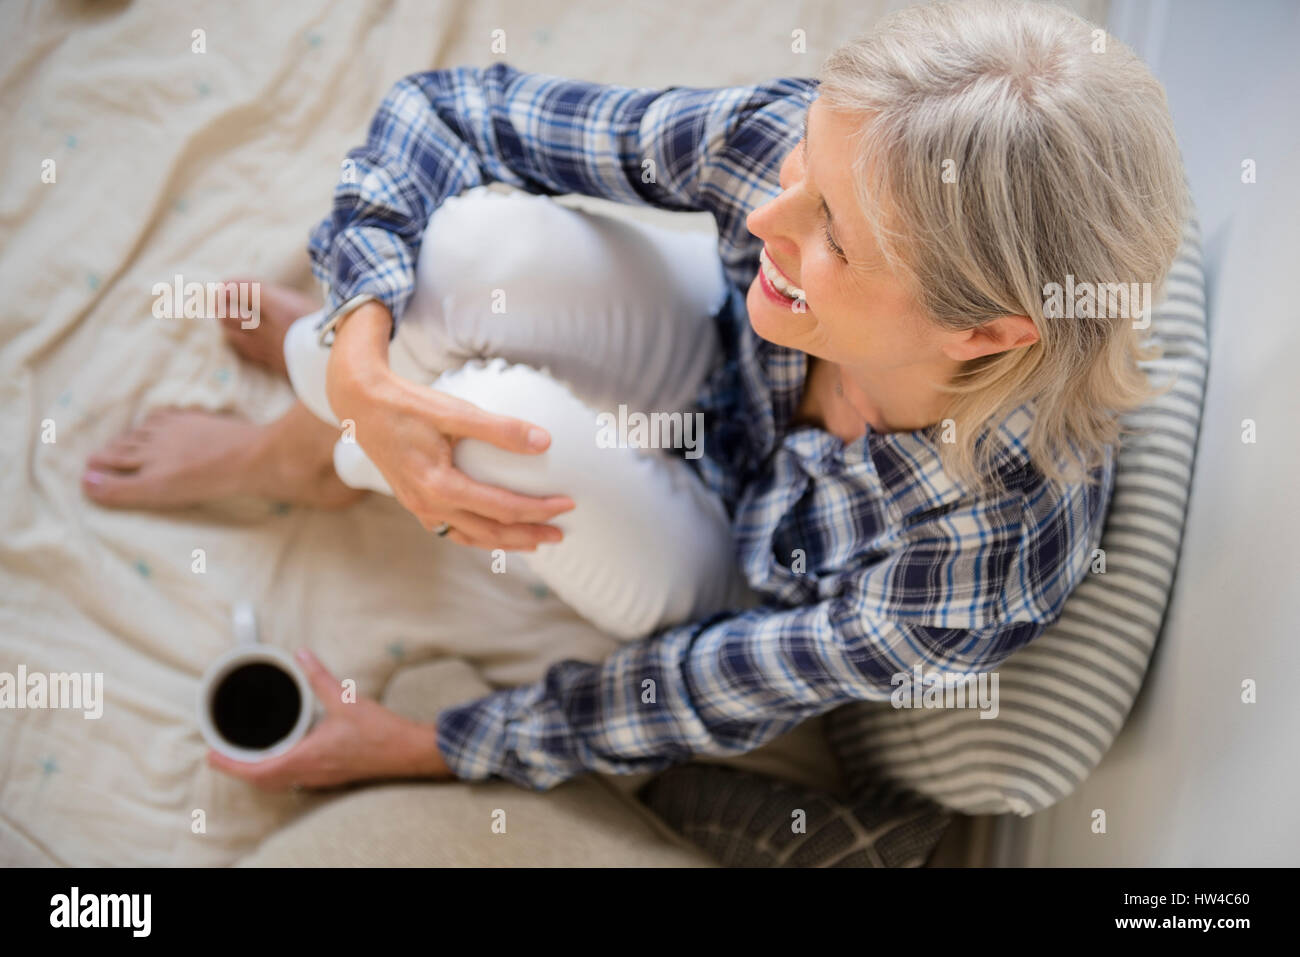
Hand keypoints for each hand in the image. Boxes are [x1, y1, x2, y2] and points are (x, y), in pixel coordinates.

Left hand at [207, 648, 454, 790]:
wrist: (406, 752)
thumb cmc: (379, 731)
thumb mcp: (346, 699)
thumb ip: (320, 677)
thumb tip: (302, 656)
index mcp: (307, 757)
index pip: (257, 770)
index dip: (230, 765)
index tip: (212, 755)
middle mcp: (309, 773)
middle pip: (262, 782)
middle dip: (238, 770)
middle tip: (221, 755)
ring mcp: (320, 779)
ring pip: (278, 783)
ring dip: (258, 773)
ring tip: (245, 756)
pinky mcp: (330, 778)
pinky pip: (293, 781)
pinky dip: (277, 773)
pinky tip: (281, 757)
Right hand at [325, 302, 574, 550]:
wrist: (360, 403)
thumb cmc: (408, 404)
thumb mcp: (455, 411)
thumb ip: (500, 429)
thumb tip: (545, 442)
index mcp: (439, 486)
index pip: (503, 508)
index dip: (539, 509)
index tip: (569, 503)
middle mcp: (428, 505)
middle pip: (490, 532)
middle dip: (529, 535)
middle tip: (562, 534)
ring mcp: (419, 508)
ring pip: (471, 537)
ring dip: (506, 542)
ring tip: (536, 541)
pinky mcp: (415, 502)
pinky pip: (453, 530)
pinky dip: (479, 536)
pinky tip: (495, 532)